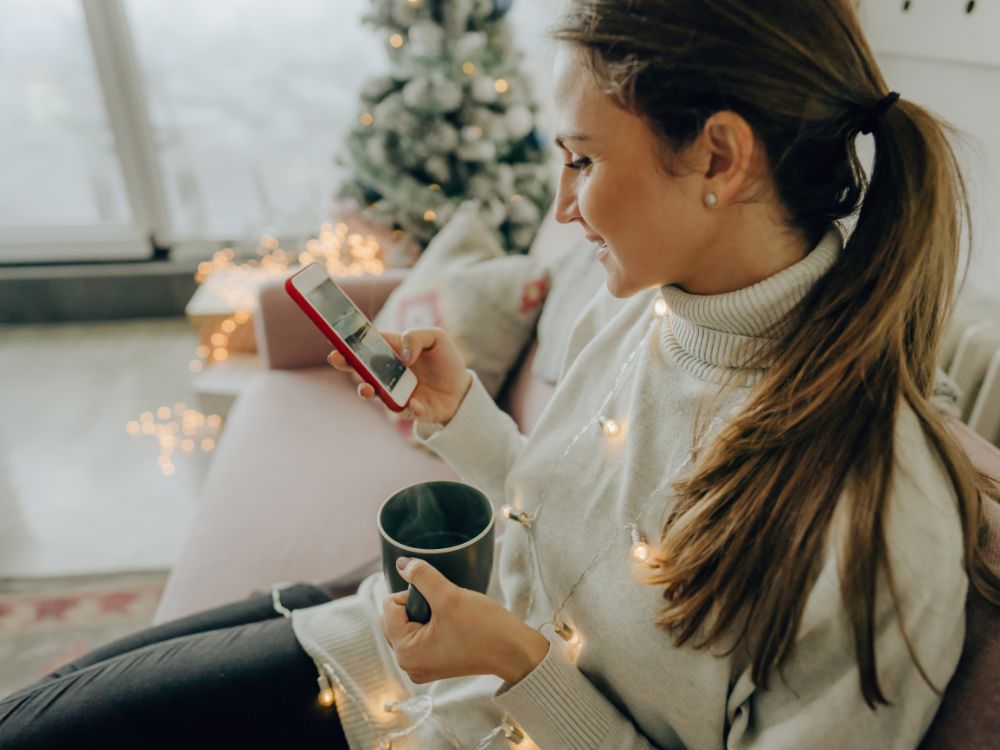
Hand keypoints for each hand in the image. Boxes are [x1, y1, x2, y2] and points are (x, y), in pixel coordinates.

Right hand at [327, 327, 471, 424]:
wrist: (462, 390)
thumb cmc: (446, 361)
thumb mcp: (437, 338)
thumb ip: (416, 337)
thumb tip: (403, 355)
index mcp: (392, 350)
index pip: (367, 343)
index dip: (351, 340)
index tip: (338, 338)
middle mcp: (388, 371)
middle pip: (360, 367)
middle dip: (346, 362)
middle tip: (336, 358)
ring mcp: (395, 391)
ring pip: (373, 392)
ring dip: (366, 390)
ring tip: (367, 389)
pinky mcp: (408, 409)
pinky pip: (402, 410)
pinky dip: (408, 407)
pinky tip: (416, 404)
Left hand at [380, 557, 549, 684]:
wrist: (515, 651)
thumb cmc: (485, 628)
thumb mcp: (449, 596)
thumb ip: (422, 576)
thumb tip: (401, 563)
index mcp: (405, 653)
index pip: (389, 607)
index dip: (414, 594)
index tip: (440, 601)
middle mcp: (408, 665)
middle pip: (394, 618)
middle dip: (417, 606)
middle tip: (444, 609)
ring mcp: (421, 666)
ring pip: (408, 625)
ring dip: (425, 614)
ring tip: (451, 618)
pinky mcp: (434, 664)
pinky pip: (420, 636)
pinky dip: (432, 625)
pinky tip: (453, 626)